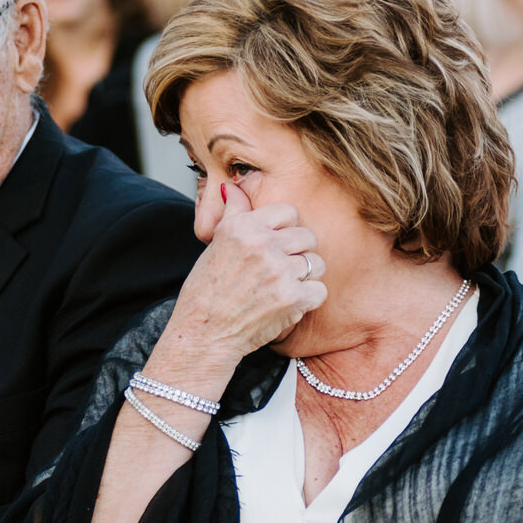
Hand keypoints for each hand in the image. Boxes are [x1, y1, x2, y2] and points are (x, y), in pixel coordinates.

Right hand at [168, 182, 326, 363]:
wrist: (203, 334)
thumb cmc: (206, 292)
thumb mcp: (215, 244)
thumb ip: (233, 215)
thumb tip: (233, 188)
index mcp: (242, 227)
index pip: (288, 213)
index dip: (285, 231)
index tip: (274, 247)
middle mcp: (261, 244)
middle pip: (307, 237)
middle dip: (297, 255)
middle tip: (278, 272)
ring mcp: (278, 270)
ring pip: (316, 264)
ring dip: (304, 278)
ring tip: (281, 289)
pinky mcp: (292, 297)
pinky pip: (319, 290)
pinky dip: (307, 301)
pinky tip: (287, 305)